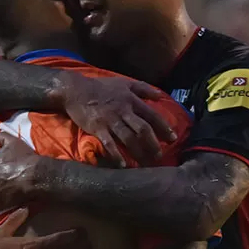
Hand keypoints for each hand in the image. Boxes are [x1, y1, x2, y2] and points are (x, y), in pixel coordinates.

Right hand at [60, 74, 176, 165]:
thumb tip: (160, 96)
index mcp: (131, 100)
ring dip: (139, 153)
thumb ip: (143, 88)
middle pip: (143, 130)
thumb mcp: (124, 82)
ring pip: (129, 139)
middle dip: (153, 144)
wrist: (76, 90)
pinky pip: (109, 144)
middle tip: (160, 156)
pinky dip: (116, 155)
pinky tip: (123, 165)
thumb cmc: (101, 87)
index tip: (173, 139)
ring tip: (146, 164)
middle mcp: (123, 111)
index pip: (152, 115)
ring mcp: (110, 120)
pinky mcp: (98, 128)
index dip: (164, 128)